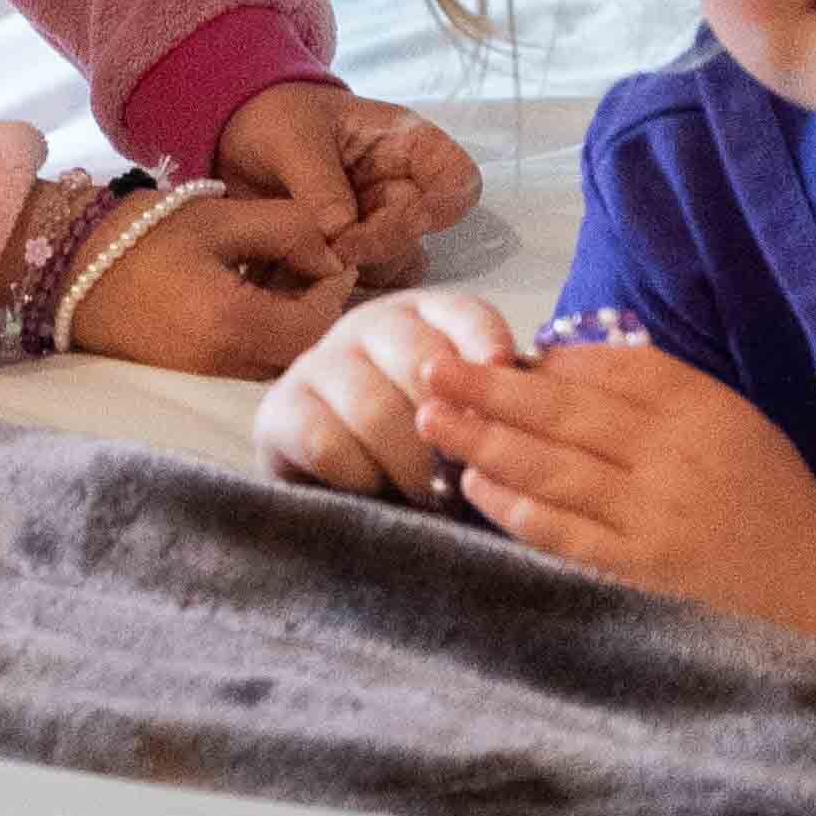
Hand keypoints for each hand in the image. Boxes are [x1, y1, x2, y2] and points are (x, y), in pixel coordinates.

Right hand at [52, 165, 365, 383]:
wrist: (65, 265)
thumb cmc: (141, 232)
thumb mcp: (223, 215)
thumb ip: (290, 229)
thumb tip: (333, 256)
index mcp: (233, 323)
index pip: (316, 324)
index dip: (334, 289)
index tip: (330, 254)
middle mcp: (222, 364)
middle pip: (300, 352)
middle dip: (316, 310)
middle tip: (310, 266)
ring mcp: (204, 378)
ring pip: (276, 363)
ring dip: (291, 325)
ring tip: (280, 277)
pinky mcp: (189, 377)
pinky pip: (247, 365)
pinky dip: (263, 336)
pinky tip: (251, 296)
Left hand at [212, 71, 480, 296]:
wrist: (232, 136)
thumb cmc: (273, 117)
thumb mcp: (291, 137)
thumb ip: (319, 186)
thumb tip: (342, 236)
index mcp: (403, 145)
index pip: (458, 181)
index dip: (445, 208)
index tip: (410, 222)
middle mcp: (399, 190)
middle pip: (419, 234)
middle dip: (379, 245)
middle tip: (334, 248)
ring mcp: (375, 226)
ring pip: (393, 267)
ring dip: (355, 269)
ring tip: (305, 257)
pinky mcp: (347, 256)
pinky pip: (355, 284)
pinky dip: (327, 286)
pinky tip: (292, 273)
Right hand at [255, 289, 531, 499]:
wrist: (340, 488)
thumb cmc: (422, 449)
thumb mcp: (467, 420)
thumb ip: (496, 406)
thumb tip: (537, 404)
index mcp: (426, 317)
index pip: (464, 315)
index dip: (485, 345)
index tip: (504, 375)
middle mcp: (370, 327)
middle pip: (417, 360)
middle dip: (450, 427)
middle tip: (468, 477)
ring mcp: (318, 364)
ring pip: (372, 405)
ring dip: (408, 463)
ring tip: (429, 500)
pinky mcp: (278, 412)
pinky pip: (325, 440)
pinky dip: (360, 475)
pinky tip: (373, 491)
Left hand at [445, 327, 815, 646]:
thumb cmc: (774, 516)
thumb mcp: (741, 432)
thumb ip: (666, 395)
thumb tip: (568, 363)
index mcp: (706, 411)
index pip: (610, 369)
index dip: (545, 361)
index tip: (495, 352)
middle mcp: (676, 456)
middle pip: (564, 412)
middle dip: (490, 388)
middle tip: (432, 367)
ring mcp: (654, 518)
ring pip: (550, 468)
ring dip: (483, 441)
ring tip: (433, 419)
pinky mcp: (636, 575)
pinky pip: (558, 532)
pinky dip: (511, 507)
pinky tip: (475, 489)